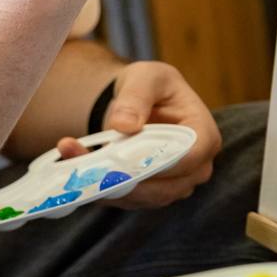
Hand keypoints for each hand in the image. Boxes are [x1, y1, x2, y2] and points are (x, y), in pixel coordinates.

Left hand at [56, 62, 219, 208]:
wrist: (136, 102)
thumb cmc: (150, 86)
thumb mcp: (145, 77)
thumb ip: (136, 97)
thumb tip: (124, 125)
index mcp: (203, 135)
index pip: (189, 157)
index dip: (158, 161)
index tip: (122, 157)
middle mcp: (195, 168)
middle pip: (164, 186)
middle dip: (124, 177)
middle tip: (86, 165)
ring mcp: (174, 185)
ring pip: (142, 197)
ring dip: (107, 185)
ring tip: (73, 165)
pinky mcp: (150, 194)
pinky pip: (126, 199)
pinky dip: (101, 188)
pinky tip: (77, 172)